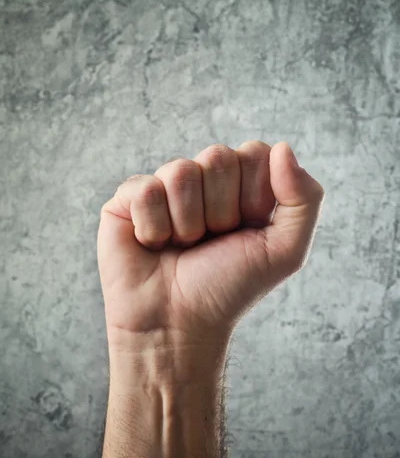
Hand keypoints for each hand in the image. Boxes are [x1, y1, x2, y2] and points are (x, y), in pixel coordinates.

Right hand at [97, 141, 324, 348]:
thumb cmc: (228, 288)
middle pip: (218, 156)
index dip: (253, 195)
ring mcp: (165, 186)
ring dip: (186, 222)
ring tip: (181, 246)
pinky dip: (154, 228)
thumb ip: (304, 198)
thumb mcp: (285, 250)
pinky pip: (146, 190)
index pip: (254, 152)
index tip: (245, 229)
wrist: (177, 325)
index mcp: (242, 186)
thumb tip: (282, 147)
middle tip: (210, 241)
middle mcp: (204, 180)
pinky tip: (153, 245)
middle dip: (220, 210)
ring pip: (181, 172)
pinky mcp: (129, 198)